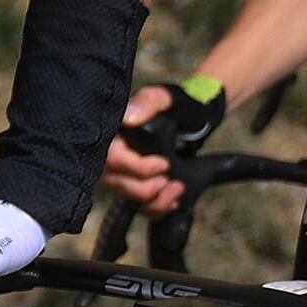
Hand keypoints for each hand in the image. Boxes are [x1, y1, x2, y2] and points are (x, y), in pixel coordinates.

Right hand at [101, 73, 227, 213]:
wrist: (196, 118)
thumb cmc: (179, 105)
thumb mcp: (167, 97)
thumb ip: (150, 102)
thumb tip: (131, 118)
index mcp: (114, 132)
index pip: (110, 158)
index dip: (135, 167)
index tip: (163, 164)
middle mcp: (112, 153)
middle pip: (114, 182)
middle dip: (145, 189)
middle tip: (168, 181)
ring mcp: (123, 172)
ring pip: (126, 198)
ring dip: (154, 201)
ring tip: (178, 189)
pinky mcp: (137, 185)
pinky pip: (139, 207)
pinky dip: (158, 208)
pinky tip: (174, 199)